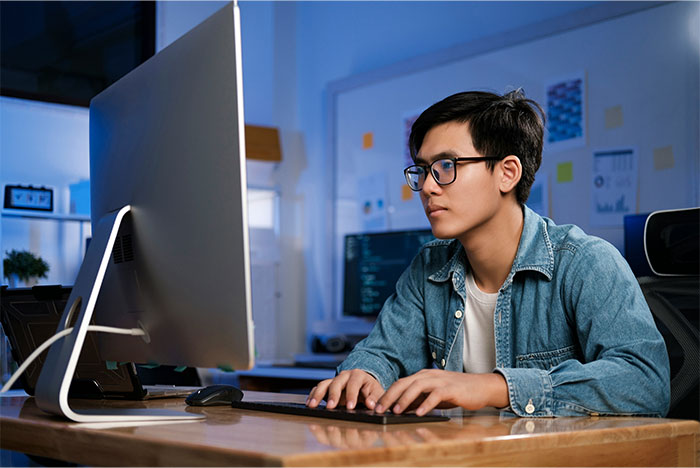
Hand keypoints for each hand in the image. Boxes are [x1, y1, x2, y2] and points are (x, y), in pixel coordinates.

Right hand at [306, 369, 383, 409]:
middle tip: (331, 407)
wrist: (365, 385)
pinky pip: (318, 389)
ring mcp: (334, 380)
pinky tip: (309, 404)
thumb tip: (371, 404)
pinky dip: (312, 396)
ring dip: (317, 395)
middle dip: (333, 395)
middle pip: (336, 383)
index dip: (351, 395)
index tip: (350, 407)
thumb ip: (375, 398)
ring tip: (312, 406)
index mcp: (358, 375)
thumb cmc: (371, 390)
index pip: (354, 383)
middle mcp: (344, 376)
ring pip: (324, 384)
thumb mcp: (377, 393)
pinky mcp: (327, 386)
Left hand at [374, 369, 508, 415]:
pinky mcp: (451, 388)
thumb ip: (419, 399)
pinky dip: (427, 404)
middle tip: (379, 409)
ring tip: (396, 411)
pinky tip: (420, 413)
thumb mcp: (433, 395)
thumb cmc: (456, 391)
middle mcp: (428, 375)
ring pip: (417, 386)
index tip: (376, 406)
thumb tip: (401, 408)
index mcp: (422, 376)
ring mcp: (440, 380)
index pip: (400, 383)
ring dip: (405, 399)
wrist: (481, 386)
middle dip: (390, 396)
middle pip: (404, 383)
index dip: (387, 394)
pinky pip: (436, 395)